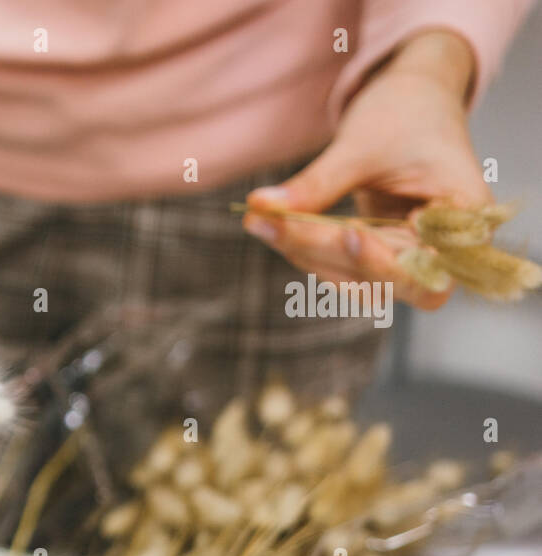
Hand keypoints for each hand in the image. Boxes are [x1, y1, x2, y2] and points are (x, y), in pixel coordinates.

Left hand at [242, 30, 491, 309]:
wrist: (411, 99)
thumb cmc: (405, 113)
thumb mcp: (361, 145)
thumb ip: (318, 183)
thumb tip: (262, 206)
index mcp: (466, 220)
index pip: (426, 271)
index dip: (385, 263)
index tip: (348, 232)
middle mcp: (445, 252)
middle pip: (384, 281)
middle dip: (325, 253)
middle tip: (268, 223)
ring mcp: (412, 258)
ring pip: (355, 283)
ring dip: (306, 255)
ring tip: (262, 220)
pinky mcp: (381, 257)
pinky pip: (342, 269)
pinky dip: (308, 251)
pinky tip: (276, 226)